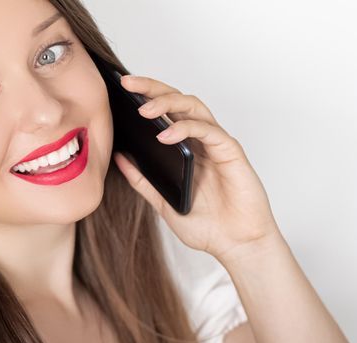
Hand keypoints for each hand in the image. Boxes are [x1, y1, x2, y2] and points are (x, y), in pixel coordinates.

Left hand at [113, 75, 281, 260]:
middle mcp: (201, 141)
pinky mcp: (231, 153)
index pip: (165, 112)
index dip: (145, 97)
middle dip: (152, 88)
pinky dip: (187, 129)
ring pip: (194, 107)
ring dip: (168, 103)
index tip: (121, 88)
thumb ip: (142, 180)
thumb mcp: (162, 202)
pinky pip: (209, 131)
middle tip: (128, 82)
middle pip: (178, 101)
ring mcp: (217, 144)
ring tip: (144, 110)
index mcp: (186, 148)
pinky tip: (166, 135)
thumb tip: (119, 157)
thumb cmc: (207, 225)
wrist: (236, 246)